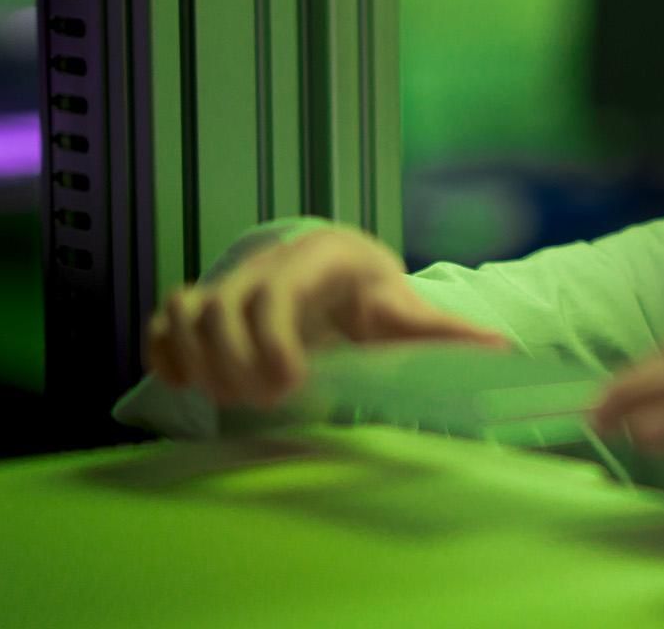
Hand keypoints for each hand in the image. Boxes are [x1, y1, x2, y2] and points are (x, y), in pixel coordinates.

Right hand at [145, 223, 510, 409]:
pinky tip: (183, 384)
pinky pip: (164, 318)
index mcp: (315, 263)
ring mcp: (228, 282)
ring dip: (195, 358)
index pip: (277, 292)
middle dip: (234, 360)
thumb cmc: (376, 293)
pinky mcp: (202, 303)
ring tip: (225, 398)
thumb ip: (446, 331)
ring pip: (185, 308)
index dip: (273, 340)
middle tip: (262, 401)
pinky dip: (163, 350)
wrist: (339, 267)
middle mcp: (263, 265)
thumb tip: (500, 347)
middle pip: (222, 305)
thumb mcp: (410, 309)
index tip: (290, 384)